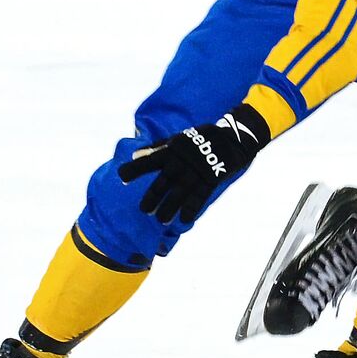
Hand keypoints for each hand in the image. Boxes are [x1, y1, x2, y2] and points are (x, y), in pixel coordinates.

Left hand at [120, 105, 270, 224]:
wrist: (234, 137)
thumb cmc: (202, 137)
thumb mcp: (178, 138)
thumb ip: (156, 148)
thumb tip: (133, 155)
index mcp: (172, 150)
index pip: (149, 161)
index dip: (134, 169)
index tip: (122, 178)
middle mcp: (182, 162)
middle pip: (162, 183)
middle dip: (152, 198)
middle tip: (144, 210)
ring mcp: (197, 172)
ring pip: (178, 194)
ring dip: (168, 208)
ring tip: (161, 220)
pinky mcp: (211, 180)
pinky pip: (199, 198)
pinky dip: (190, 209)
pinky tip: (183, 220)